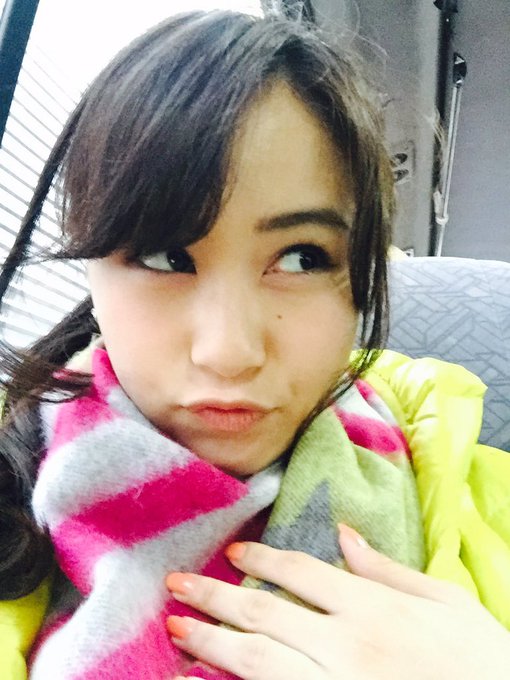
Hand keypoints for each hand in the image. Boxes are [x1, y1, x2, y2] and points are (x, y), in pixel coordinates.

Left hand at [166, 525, 509, 678]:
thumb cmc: (479, 660)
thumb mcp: (446, 603)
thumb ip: (388, 570)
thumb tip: (344, 535)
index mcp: (371, 607)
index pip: (301, 573)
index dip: (262, 559)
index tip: (235, 552)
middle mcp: (344, 644)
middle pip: (264, 613)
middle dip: (214, 597)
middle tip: (175, 584)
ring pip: (257, 659)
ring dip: (211, 641)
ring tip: (176, 628)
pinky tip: (206, 678)